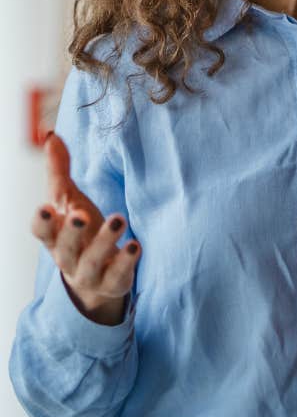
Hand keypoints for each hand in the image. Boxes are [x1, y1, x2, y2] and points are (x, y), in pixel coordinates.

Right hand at [30, 133, 140, 325]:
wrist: (95, 278)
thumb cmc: (80, 232)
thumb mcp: (68, 201)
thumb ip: (59, 170)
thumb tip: (51, 135)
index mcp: (54, 236)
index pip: (41, 232)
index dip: (42, 222)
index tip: (45, 207)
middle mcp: (68, 257)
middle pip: (64, 247)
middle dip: (71, 232)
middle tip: (81, 215)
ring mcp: (90, 272)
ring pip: (92, 261)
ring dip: (104, 241)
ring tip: (119, 219)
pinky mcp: (113, 282)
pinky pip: (118, 275)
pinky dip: (126, 261)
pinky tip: (135, 245)